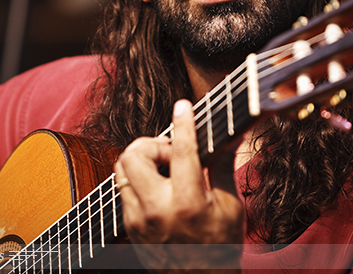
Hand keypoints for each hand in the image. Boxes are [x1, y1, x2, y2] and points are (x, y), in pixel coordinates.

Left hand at [114, 99, 242, 271]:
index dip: (183, 123)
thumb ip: (223, 166)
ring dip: (142, 158)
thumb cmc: (220, 246)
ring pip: (122, 168)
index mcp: (188, 204)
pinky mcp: (128, 224)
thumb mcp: (230, 207)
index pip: (182, 152)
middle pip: (134, 155)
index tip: (182, 106)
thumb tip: (230, 135)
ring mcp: (138, 218)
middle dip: (151, 143)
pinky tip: (159, 185)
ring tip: (165, 167)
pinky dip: (138, 177)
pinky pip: (123, 186)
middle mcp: (157, 210)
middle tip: (171, 152)